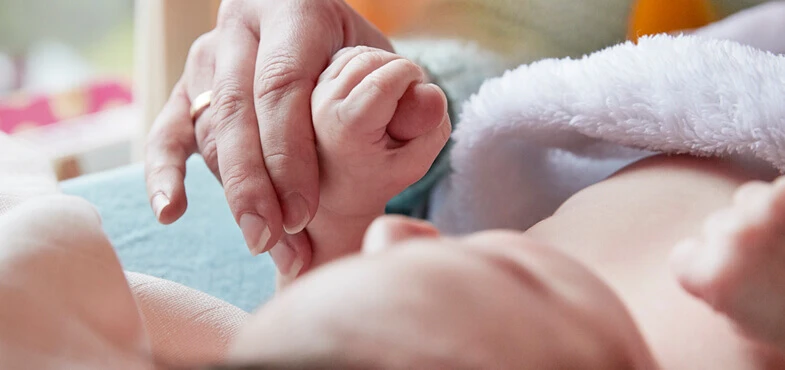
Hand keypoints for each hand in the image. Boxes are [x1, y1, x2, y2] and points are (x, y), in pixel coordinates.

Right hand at [144, 0, 392, 260]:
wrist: (309, 33)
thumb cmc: (351, 54)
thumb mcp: (382, 58)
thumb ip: (403, 88)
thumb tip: (426, 110)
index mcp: (295, 10)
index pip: (283, 86)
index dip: (289, 153)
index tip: (303, 212)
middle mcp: (243, 28)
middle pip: (237, 112)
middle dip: (253, 184)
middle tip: (272, 239)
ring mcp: (208, 56)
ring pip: (208, 129)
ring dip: (232, 192)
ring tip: (263, 243)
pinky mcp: (187, 86)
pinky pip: (165, 129)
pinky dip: (163, 172)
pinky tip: (170, 213)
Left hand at [267, 47, 449, 283]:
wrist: (332, 192)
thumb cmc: (376, 178)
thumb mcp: (412, 164)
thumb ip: (430, 130)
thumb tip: (431, 92)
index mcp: (344, 127)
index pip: (386, 79)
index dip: (411, 76)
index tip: (418, 91)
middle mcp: (318, 106)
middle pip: (371, 61)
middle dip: (397, 70)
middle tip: (406, 99)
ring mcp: (308, 93)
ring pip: (355, 55)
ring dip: (380, 68)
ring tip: (387, 100)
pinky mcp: (304, 84)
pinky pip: (343, 58)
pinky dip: (363, 67)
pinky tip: (367, 92)